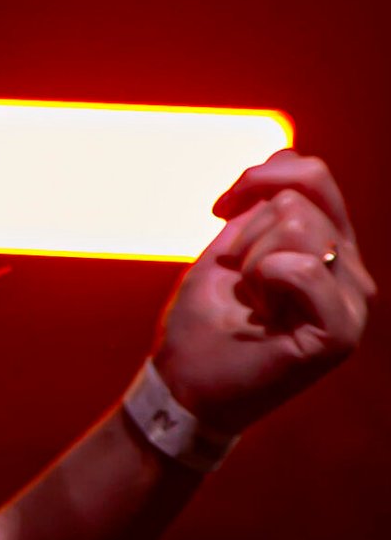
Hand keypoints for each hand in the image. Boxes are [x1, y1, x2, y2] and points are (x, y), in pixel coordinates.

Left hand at [153, 151, 374, 431]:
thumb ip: (265, 202)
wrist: (187, 381)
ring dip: (250, 261)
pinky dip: (264, 280)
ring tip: (252, 302)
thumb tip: (289, 158)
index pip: (311, 174)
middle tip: (237, 277)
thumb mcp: (232, 244)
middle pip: (299, 198)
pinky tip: (262, 315)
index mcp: (330, 246)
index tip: (220, 209)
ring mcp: (351, 302)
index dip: (257, 177)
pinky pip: (302, 268)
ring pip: (298, 226)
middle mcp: (351, 271)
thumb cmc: (206, 318)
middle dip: (247, 231)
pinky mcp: (341, 333)